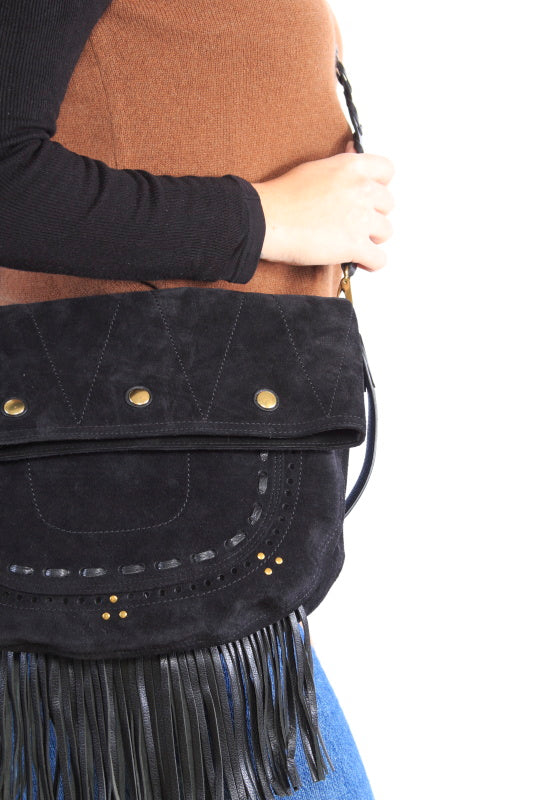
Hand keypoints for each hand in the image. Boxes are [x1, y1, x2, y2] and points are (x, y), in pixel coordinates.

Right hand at [252, 141, 393, 270]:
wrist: (267, 218)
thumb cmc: (283, 196)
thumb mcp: (317, 168)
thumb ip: (342, 166)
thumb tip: (355, 152)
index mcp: (352, 167)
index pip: (387, 170)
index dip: (379, 185)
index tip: (368, 195)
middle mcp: (362, 189)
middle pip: (388, 204)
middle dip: (373, 215)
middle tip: (353, 223)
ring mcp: (361, 218)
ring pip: (386, 232)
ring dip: (371, 238)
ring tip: (351, 242)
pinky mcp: (355, 245)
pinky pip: (379, 259)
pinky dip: (370, 262)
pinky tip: (357, 261)